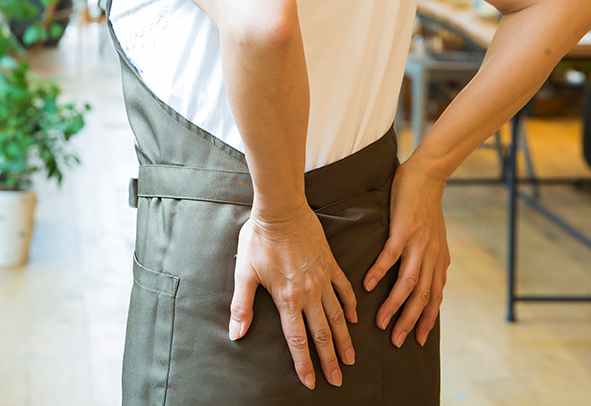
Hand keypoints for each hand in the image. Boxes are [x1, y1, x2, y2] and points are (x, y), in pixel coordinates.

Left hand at [229, 201, 357, 388]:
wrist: (281, 209)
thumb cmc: (259, 239)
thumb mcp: (244, 272)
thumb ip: (242, 306)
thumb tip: (236, 333)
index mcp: (287, 298)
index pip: (297, 339)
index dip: (304, 364)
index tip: (312, 382)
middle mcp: (308, 293)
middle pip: (322, 334)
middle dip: (330, 360)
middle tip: (338, 379)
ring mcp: (322, 279)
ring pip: (337, 316)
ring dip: (344, 339)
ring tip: (351, 357)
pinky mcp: (330, 264)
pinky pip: (345, 289)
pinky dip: (351, 305)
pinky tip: (354, 318)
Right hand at [363, 162, 449, 347]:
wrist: (428, 176)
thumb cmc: (427, 207)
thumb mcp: (435, 239)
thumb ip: (431, 261)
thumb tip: (427, 282)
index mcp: (438, 260)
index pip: (434, 298)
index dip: (427, 320)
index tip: (418, 340)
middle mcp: (430, 256)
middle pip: (422, 297)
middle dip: (410, 321)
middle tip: (397, 341)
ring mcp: (417, 243)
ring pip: (408, 282)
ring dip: (395, 304)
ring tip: (381, 321)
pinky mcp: (403, 229)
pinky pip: (391, 256)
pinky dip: (379, 272)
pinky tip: (366, 285)